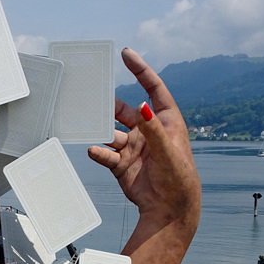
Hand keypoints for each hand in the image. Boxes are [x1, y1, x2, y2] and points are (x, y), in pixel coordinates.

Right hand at [87, 48, 200, 263]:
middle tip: (92, 91)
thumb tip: (141, 105)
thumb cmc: (178, 178)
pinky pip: (105, 154)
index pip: (153, 88)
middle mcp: (148, 132)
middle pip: (125, 109)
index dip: (141, 70)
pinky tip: (94, 151)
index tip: (126, 54)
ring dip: (99, 128)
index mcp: (166, 122)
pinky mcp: (122, 165)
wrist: (169, 210)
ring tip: (85, 122)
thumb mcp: (167, 150)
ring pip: (111, 131)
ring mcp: (134, 148)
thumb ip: (152, 128)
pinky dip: (98, 152)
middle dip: (110, 102)